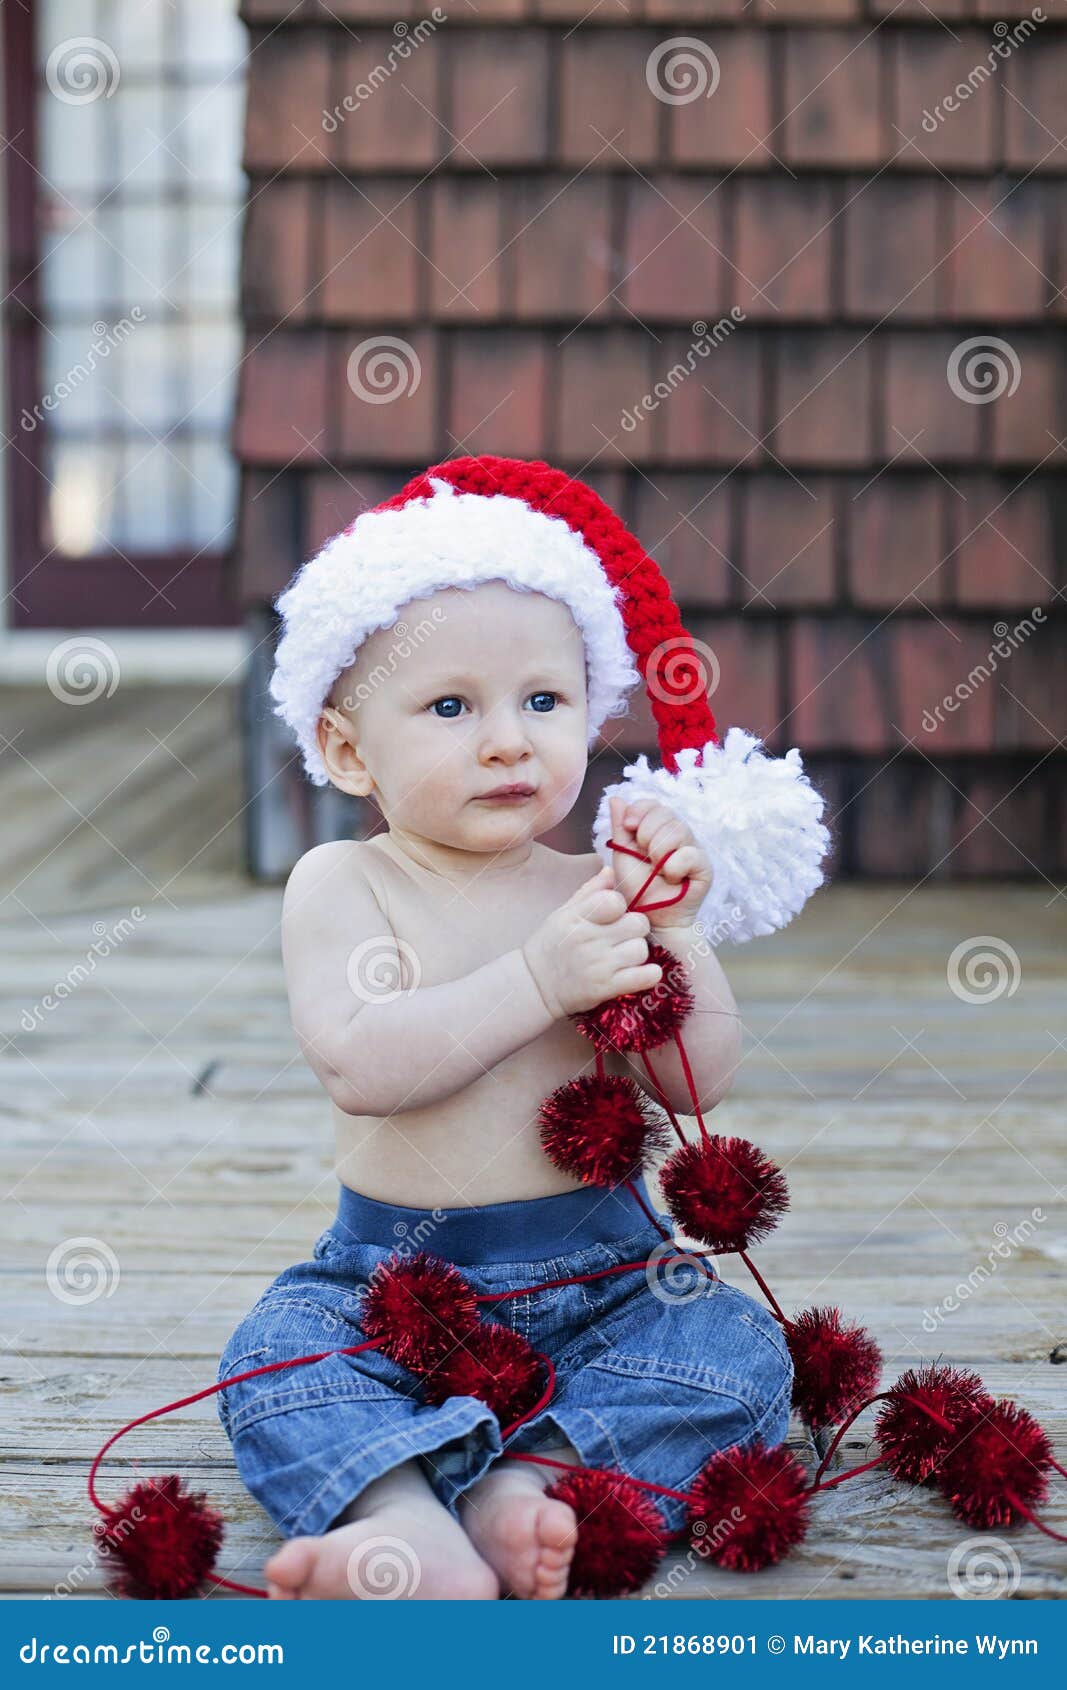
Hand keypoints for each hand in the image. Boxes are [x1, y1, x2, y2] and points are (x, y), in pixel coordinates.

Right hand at [522, 863, 661, 1018]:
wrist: (534, 987)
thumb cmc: (550, 946)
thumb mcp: (562, 914)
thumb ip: (589, 891)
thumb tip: (610, 869)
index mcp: (577, 917)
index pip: (615, 900)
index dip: (620, 907)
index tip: (613, 916)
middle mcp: (588, 939)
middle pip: (637, 924)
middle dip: (634, 930)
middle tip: (622, 938)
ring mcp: (598, 965)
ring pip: (641, 949)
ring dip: (637, 953)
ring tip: (623, 958)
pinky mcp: (606, 988)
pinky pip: (645, 977)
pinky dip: (648, 975)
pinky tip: (639, 973)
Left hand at [608, 795, 712, 929]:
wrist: (650, 919)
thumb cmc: (636, 890)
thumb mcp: (622, 856)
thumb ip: (620, 828)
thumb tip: (616, 798)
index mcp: (657, 830)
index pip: (653, 804)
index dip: (640, 810)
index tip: (628, 826)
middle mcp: (678, 836)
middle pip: (666, 813)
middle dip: (647, 833)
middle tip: (644, 855)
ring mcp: (693, 850)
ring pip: (679, 830)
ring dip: (659, 850)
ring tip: (657, 869)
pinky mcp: (704, 867)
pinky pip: (690, 853)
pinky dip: (674, 867)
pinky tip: (671, 879)